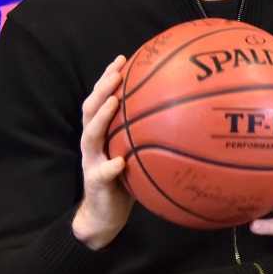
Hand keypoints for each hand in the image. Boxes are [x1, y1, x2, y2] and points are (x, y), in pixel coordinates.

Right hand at [72, 55, 133, 249]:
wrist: (105, 215)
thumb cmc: (127, 179)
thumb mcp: (137, 152)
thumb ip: (148, 134)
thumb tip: (182, 113)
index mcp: (103, 134)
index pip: (101, 100)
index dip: (108, 79)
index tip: (122, 58)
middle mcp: (94, 145)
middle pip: (90, 110)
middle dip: (102, 89)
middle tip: (116, 72)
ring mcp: (92, 163)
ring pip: (90, 137)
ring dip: (101, 118)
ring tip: (113, 102)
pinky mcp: (96, 184)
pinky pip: (102, 174)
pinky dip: (110, 167)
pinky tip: (120, 162)